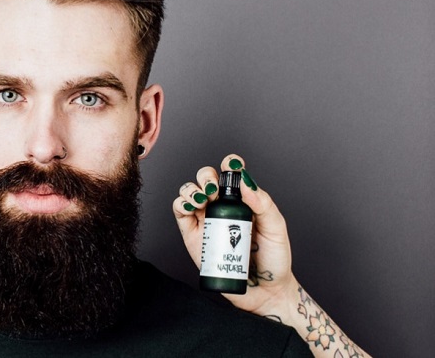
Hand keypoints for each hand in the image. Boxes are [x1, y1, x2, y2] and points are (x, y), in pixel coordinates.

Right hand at [172, 154, 298, 316]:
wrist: (265, 293)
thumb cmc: (274, 260)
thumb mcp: (276, 228)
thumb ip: (264, 203)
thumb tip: (245, 182)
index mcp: (243, 202)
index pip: (231, 176)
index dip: (229, 165)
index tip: (232, 163)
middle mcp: (222, 208)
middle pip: (205, 179)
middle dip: (206, 177)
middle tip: (214, 189)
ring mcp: (206, 221)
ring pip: (189, 193)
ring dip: (191, 189)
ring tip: (203, 199)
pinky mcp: (194, 237)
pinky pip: (180, 214)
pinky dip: (180, 203)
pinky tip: (191, 207)